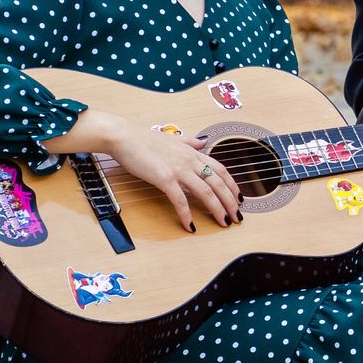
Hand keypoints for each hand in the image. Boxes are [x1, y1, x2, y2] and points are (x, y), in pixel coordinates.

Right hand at [99, 112, 238, 231]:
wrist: (124, 137)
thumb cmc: (143, 139)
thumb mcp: (172, 139)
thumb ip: (189, 143)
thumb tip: (203, 142)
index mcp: (192, 152)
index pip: (220, 170)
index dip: (232, 185)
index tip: (239, 198)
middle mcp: (190, 160)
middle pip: (218, 183)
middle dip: (230, 201)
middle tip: (237, 216)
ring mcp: (178, 169)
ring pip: (206, 192)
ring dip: (217, 209)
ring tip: (223, 222)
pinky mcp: (165, 178)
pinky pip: (180, 200)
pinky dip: (187, 215)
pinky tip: (191, 226)